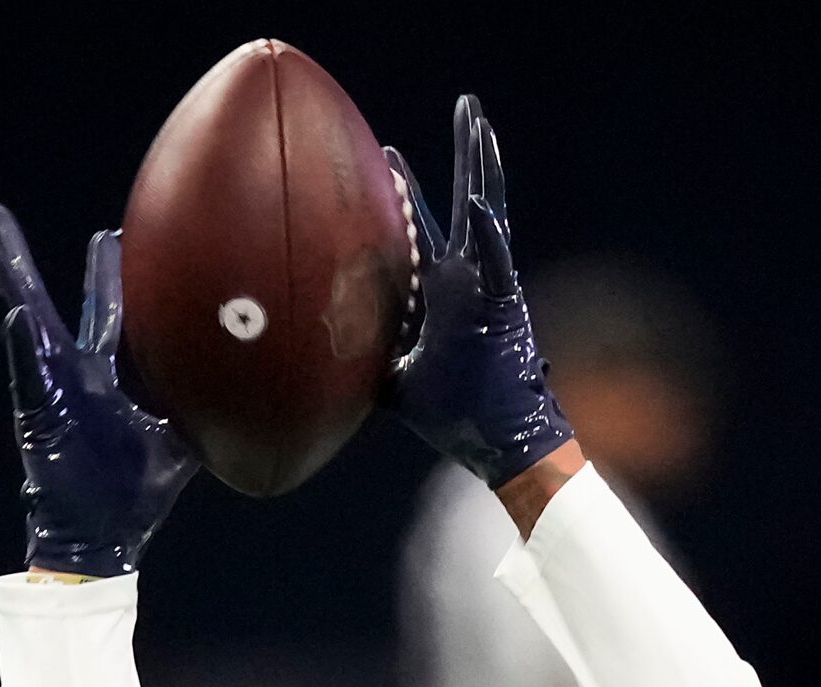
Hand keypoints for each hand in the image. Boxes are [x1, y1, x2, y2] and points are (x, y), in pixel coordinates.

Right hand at [0, 204, 196, 577]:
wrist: (102, 534)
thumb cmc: (137, 496)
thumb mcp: (182, 446)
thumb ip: (204, 415)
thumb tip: (254, 396)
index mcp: (106, 380)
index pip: (108, 318)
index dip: (108, 279)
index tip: (107, 237)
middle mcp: (75, 375)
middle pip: (56, 303)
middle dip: (32, 262)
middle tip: (10, 219)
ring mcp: (52, 387)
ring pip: (24, 319)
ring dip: (6, 278)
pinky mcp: (38, 409)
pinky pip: (27, 368)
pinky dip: (20, 341)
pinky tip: (11, 306)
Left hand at [382, 96, 574, 488]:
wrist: (499, 442)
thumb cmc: (454, 418)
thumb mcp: (395, 387)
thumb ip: (363, 367)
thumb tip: (319, 369)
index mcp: (444, 294)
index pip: (422, 231)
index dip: (409, 194)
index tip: (388, 157)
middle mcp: (468, 281)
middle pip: (465, 203)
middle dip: (464, 155)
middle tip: (466, 109)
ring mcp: (487, 289)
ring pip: (487, 215)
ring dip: (483, 169)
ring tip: (480, 124)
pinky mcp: (502, 306)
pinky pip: (496, 263)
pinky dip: (487, 233)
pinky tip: (477, 201)